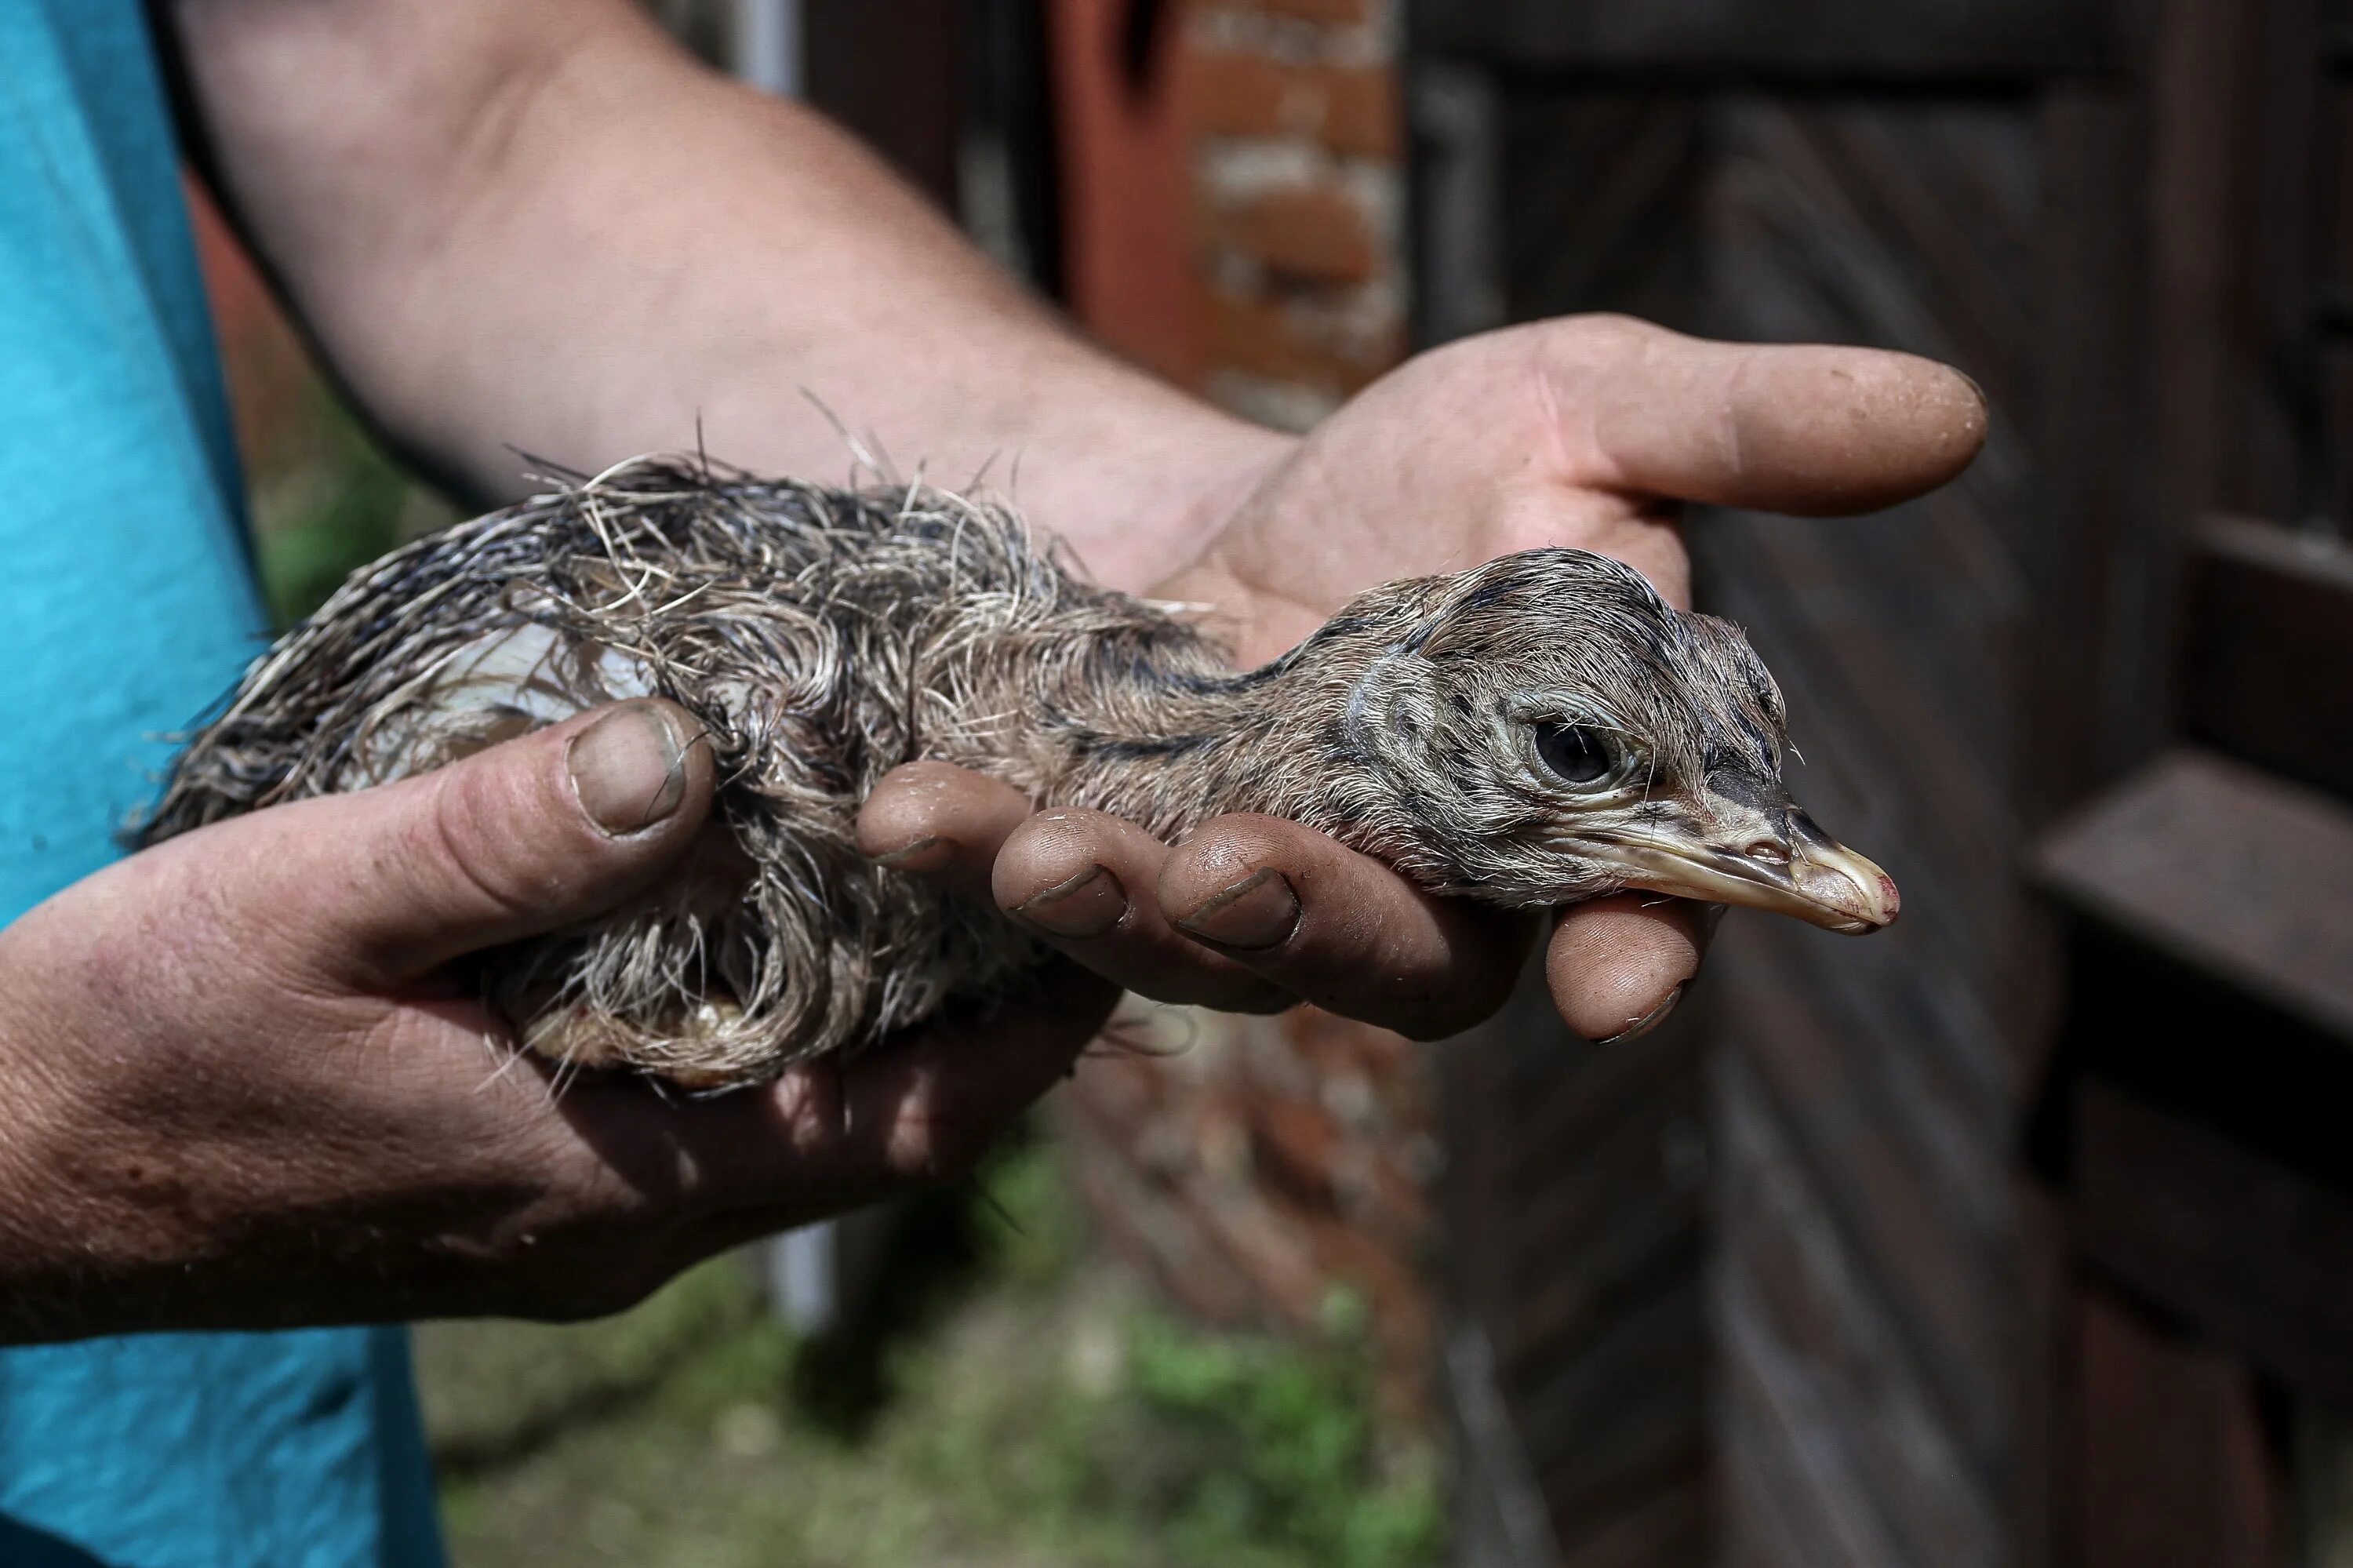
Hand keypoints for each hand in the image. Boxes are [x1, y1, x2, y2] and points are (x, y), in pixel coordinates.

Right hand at [0, 700, 1112, 1341]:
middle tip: (1049, 871)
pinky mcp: (516, 1190)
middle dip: (973, 1020)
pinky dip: (770, 1032)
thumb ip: (510, 835)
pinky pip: (701, 1113)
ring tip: (943, 880)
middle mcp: (623, 1226)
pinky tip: (767, 926)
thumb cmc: (133, 1044)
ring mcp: (572, 1221)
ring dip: (876, 1022)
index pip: (901, 1136)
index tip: (1115, 930)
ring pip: (790, 1125)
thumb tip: (697, 757)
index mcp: (613, 1181)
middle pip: (870, 1133)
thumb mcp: (311, 906)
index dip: (1027, 1044)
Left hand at [866, 316, 1983, 1041]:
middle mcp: (1429, 890)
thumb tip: (1959, 410)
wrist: (1247, 501)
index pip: (1630, 911)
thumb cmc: (1442, 467)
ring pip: (1213, 954)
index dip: (1636, 953)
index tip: (1620, 986)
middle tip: (1232, 873)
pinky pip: (1069, 896)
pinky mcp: (1129, 877)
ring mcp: (1269, 900)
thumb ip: (1744, 432)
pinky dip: (990, 852)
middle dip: (1314, 925)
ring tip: (1031, 839)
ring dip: (1121, 908)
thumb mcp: (1585, 405)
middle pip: (1397, 965)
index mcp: (1568, 811)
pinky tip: (913, 804)